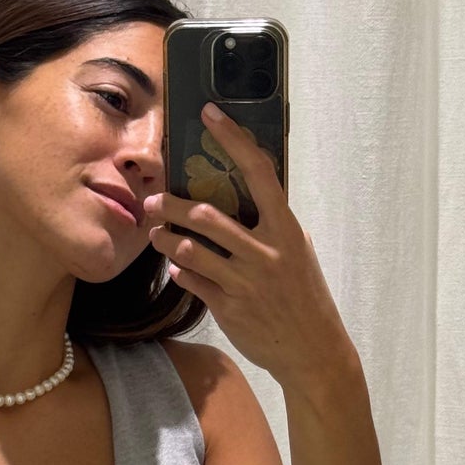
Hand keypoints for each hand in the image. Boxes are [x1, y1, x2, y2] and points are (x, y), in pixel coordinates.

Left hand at [143, 102, 352, 386]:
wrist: (313, 351)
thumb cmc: (304, 295)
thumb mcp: (298, 251)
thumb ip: (272, 223)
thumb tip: (246, 191)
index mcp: (286, 229)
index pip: (259, 172)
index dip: (233, 139)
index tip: (209, 114)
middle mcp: (265, 252)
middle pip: (207, 216)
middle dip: (171, 205)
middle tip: (151, 200)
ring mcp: (245, 282)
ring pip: (189, 250)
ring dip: (164, 239)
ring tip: (155, 233)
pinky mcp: (229, 308)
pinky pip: (192, 281)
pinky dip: (179, 271)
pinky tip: (176, 267)